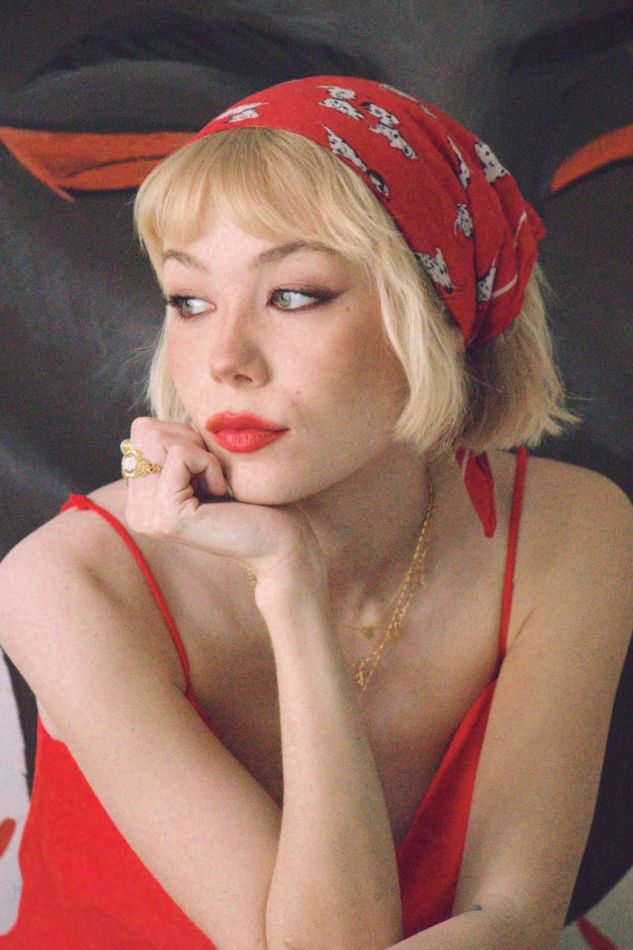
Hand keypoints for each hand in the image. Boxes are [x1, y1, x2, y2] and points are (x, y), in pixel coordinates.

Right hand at [122, 418, 325, 593]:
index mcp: (141, 497)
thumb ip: (174, 442)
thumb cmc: (253, 496)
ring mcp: (147, 516)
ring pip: (157, 438)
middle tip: (214, 475)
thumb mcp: (205, 460)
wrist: (281, 537)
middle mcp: (137, 510)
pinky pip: (179, 454)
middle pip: (145, 431)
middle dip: (190, 440)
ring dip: (201, 452)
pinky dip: (210, 464)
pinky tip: (221, 493)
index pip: (143, 431)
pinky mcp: (165, 516)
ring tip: (217, 486)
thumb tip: (151, 420)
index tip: (210, 468)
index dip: (185, 436)